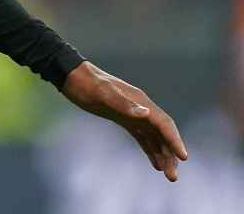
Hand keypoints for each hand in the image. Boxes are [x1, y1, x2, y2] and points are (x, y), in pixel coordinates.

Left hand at [60, 61, 188, 181]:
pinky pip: (143, 137)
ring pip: (154, 138)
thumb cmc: (86, 84)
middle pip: (162, 134)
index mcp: (140, 101)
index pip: (163, 123)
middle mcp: (141, 108)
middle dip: (170, 155)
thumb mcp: (102, 94)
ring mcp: (133, 114)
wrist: (72, 77)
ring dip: (163, 155)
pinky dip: (150, 150)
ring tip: (169, 176)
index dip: (174, 140)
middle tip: (172, 177)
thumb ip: (123, 104)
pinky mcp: (124, 119)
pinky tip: (155, 164)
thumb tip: (146, 113)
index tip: (183, 157)